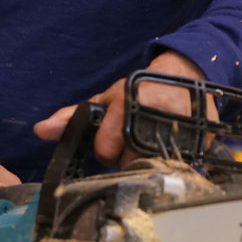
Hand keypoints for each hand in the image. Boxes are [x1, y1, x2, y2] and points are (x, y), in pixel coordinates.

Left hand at [34, 50, 215, 164]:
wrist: (184, 73)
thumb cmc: (140, 88)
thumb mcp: (106, 98)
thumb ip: (72, 116)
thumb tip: (42, 130)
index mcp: (126, 103)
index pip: (105, 150)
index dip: (106, 149)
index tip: (112, 140)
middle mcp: (154, 113)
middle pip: (129, 163)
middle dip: (127, 158)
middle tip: (133, 141)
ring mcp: (180, 126)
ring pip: (153, 167)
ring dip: (149, 161)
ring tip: (150, 141)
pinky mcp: (200, 138)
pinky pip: (178, 166)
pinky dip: (172, 161)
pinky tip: (169, 144)